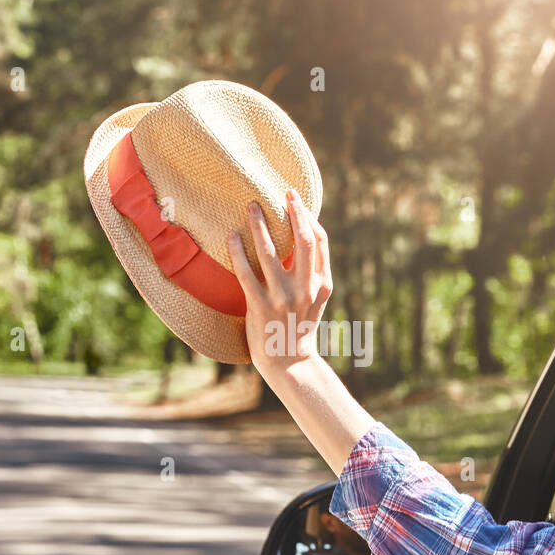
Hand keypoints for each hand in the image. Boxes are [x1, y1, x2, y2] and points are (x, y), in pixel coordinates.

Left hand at [226, 190, 332, 374]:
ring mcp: (283, 298)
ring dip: (260, 225)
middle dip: (293, 212)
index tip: (295, 199)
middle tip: (281, 193)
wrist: (288, 362)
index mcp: (322, 284)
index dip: (308, 217)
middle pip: (301, 241)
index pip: (319, 241)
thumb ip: (313, 272)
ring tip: (251, 207)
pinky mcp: (260, 307)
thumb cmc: (299, 325)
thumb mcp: (316, 300)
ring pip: (271, 253)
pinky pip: (246, 273)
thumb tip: (305, 235)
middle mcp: (305, 289)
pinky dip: (238, 251)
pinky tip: (232, 235)